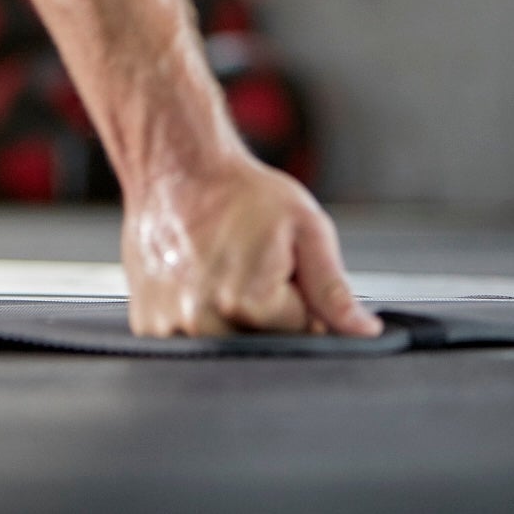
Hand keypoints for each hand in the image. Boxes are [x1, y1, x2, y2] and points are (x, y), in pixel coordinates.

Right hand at [121, 154, 380, 337]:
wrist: (176, 166)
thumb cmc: (241, 191)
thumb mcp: (304, 227)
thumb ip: (335, 289)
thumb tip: (365, 333)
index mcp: (249, 304)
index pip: (304, 331)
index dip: (301, 297)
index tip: (279, 264)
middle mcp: (205, 324)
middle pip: (265, 345)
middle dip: (269, 315)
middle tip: (249, 264)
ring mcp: (170, 328)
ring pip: (229, 347)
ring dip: (233, 320)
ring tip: (220, 269)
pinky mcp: (148, 326)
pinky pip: (192, 342)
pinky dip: (201, 319)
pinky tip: (196, 280)